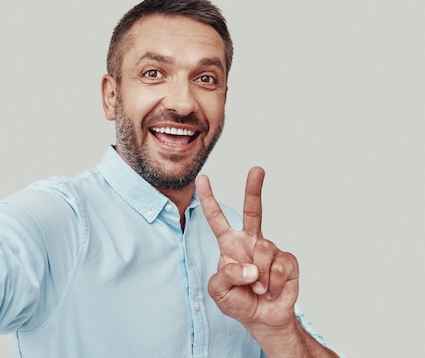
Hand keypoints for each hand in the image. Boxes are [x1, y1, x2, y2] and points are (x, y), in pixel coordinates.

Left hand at [196, 167, 298, 331]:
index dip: (208, 199)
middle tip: (257, 169)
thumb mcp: (218, 291)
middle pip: (253, 211)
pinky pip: (278, 267)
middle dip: (254, 189)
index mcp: (229, 244)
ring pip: (263, 251)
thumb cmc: (238, 301)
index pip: (216, 219)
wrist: (262, 319)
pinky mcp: (287, 261)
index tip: (202, 179)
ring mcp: (270, 249)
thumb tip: (251, 267)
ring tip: (258, 288)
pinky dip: (273, 284)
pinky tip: (271, 290)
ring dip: (258, 277)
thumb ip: (225, 275)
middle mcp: (250, 242)